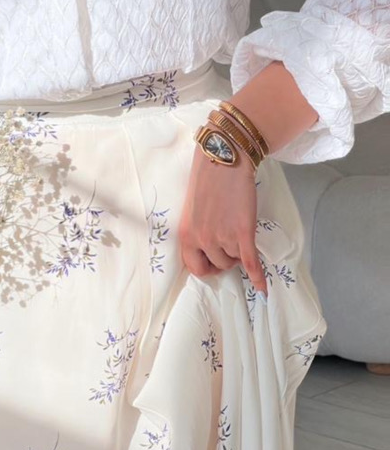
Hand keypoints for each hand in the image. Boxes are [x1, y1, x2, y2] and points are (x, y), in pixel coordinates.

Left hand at [179, 145, 267, 295]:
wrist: (225, 159)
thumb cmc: (207, 179)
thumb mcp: (192, 209)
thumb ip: (197, 230)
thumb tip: (207, 246)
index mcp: (186, 234)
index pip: (195, 268)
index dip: (207, 268)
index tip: (214, 262)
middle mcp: (202, 239)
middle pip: (219, 265)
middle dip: (226, 257)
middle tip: (231, 240)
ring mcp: (222, 237)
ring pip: (235, 260)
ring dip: (239, 250)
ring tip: (239, 227)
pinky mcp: (242, 232)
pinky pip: (250, 262)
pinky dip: (258, 277)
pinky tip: (263, 290)